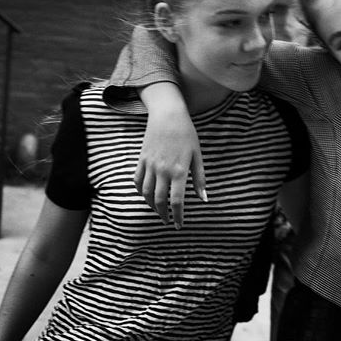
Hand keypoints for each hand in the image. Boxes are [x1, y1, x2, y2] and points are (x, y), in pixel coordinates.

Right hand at [134, 108, 206, 228]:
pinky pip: (137, 180)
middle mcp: (162, 170)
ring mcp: (149, 165)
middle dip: (163, 214)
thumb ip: (199, 179)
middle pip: (159, 200)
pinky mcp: (142, 159)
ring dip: (151, 205)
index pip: (177, 201)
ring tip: (159, 211)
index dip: (178, 216)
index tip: (179, 225)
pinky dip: (140, 192)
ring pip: (146, 193)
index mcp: (179, 171)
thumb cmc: (187, 134)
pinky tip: (146, 196)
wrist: (168, 115)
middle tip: (168, 221)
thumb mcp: (197, 156)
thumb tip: (203, 199)